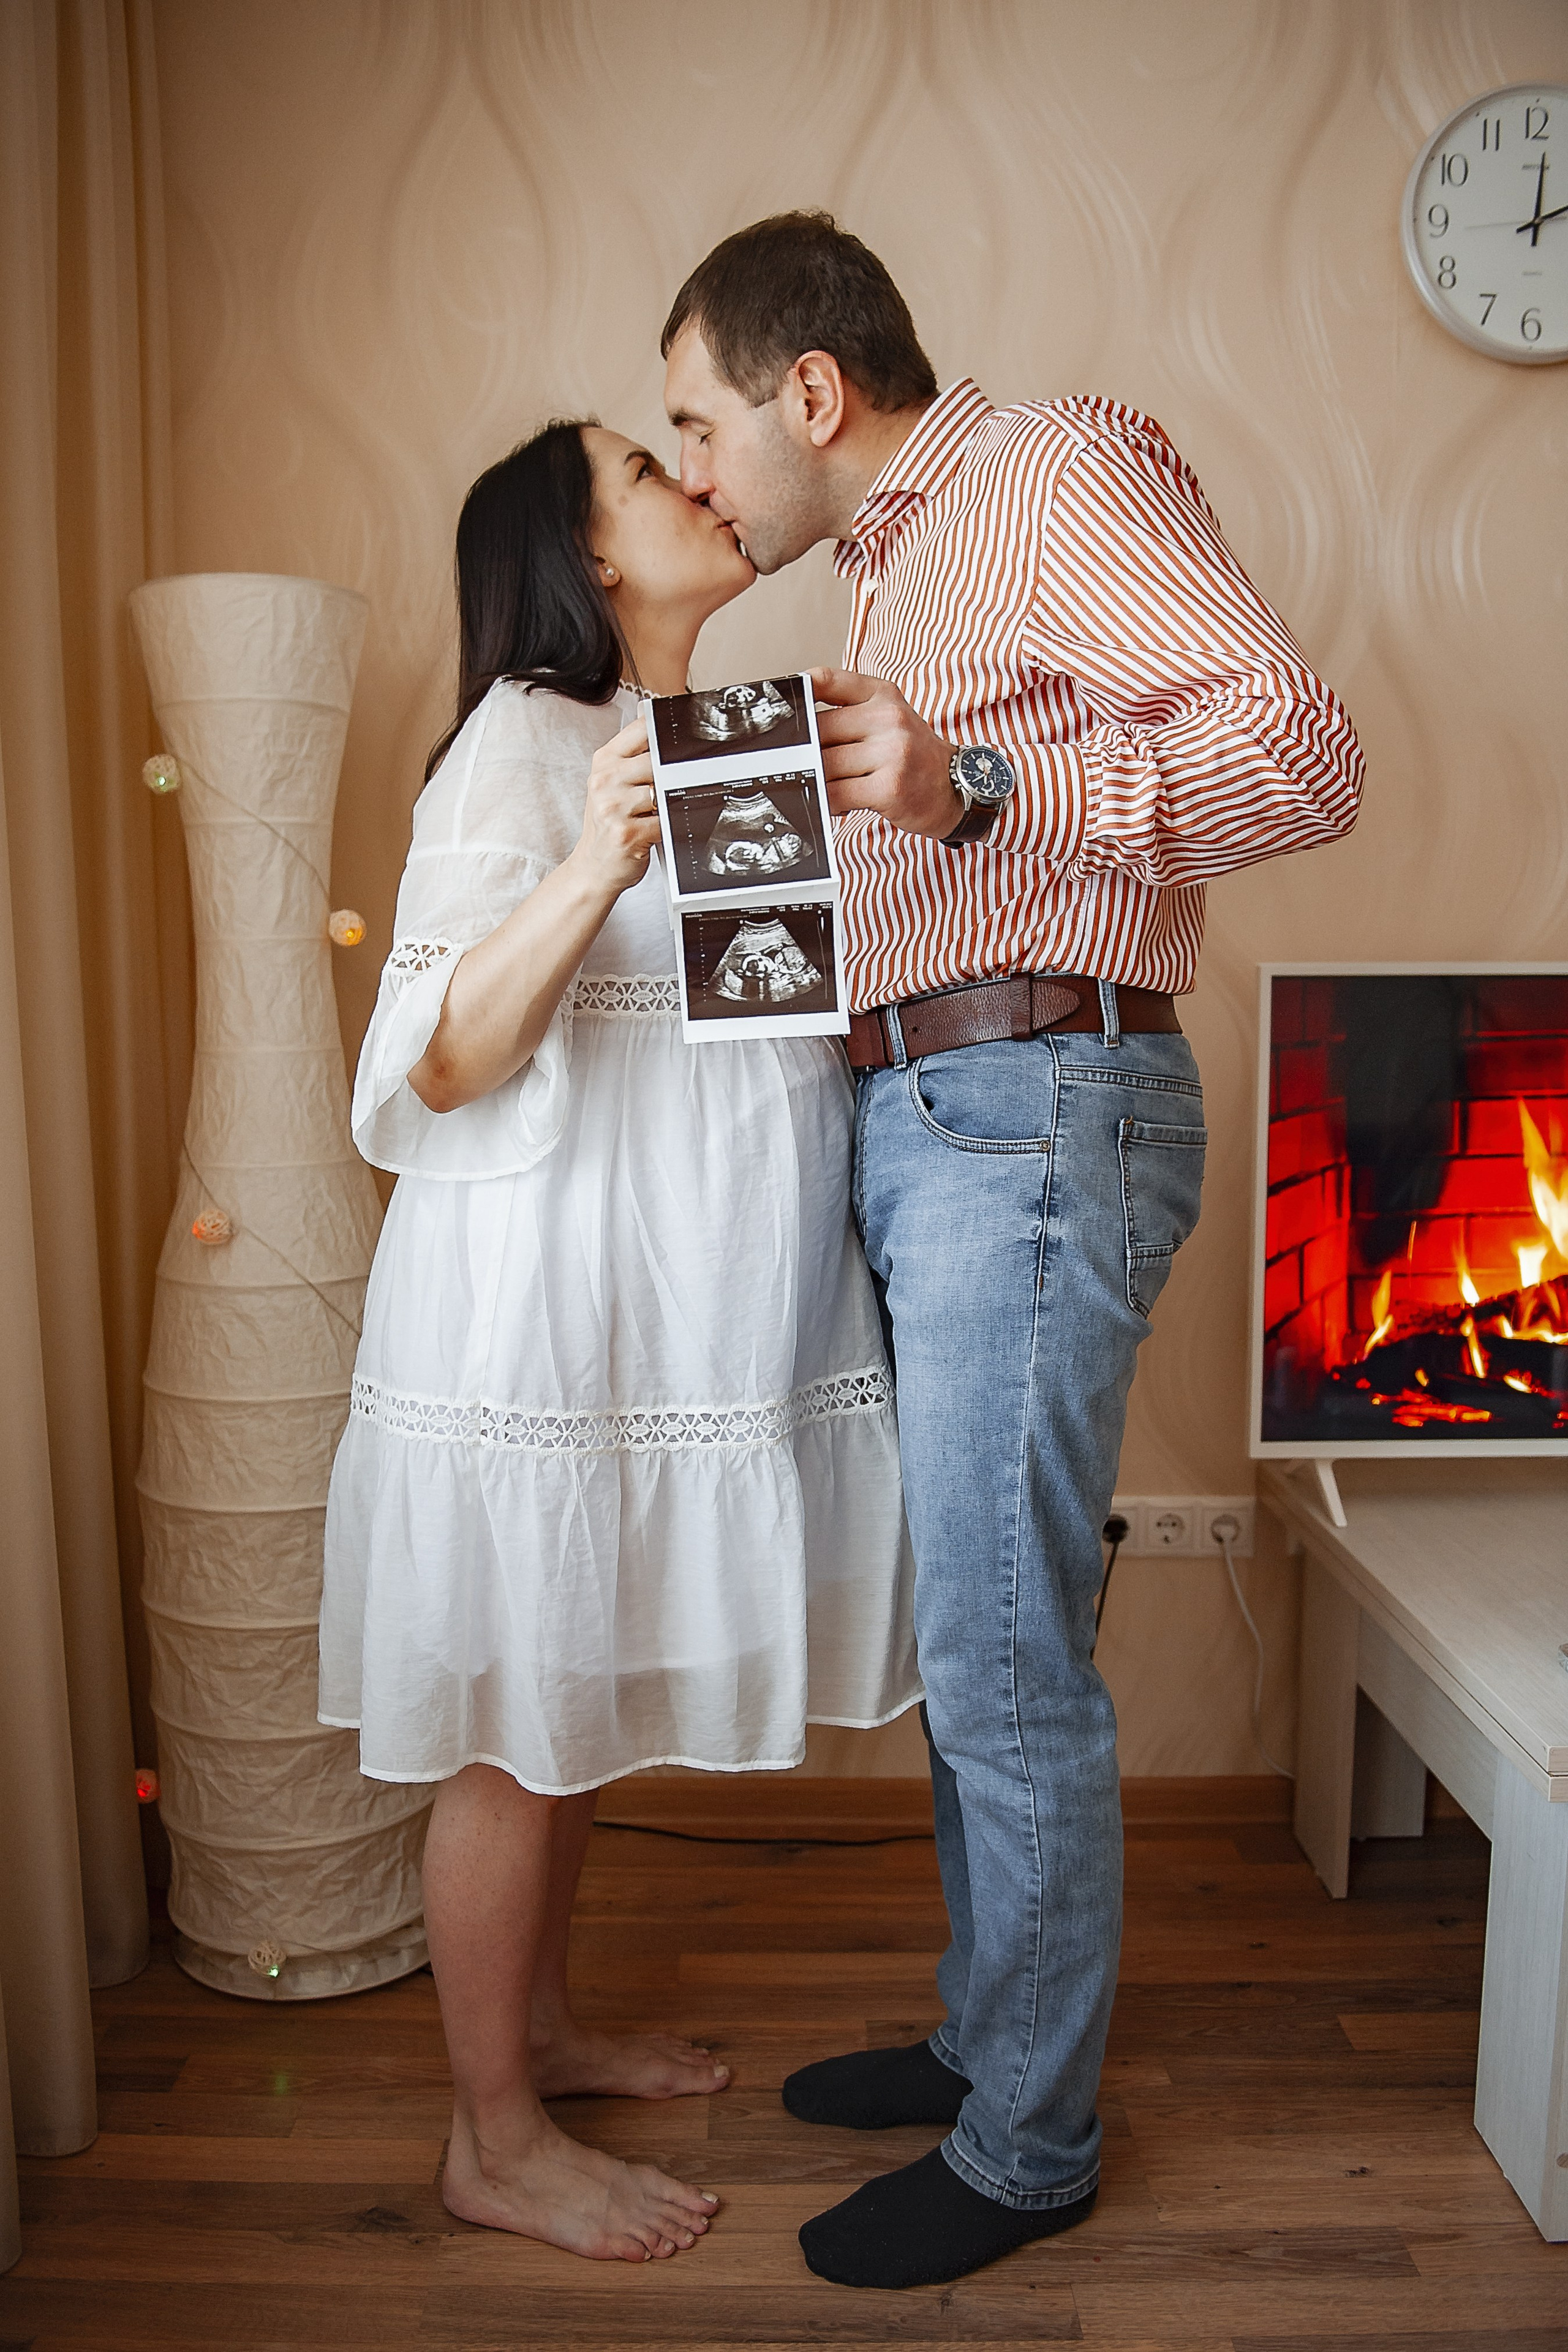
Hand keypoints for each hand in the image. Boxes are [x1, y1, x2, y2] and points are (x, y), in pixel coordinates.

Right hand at [571, 718, 660, 896]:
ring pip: (662, 792)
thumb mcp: (613, 784)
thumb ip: (636, 758)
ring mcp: (613, 807)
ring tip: (664, 812)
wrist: (593, 866)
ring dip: (671, 803)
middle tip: (676, 788)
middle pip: (657, 761)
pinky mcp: (626, 833)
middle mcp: (604, 781)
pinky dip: (670, 826)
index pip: (641, 730)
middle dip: (673, 775)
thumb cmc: (609, 824)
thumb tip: (669, 734)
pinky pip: (664, 821)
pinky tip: (662, 829)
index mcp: (604, 761)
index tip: (683, 741)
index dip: (667, 733)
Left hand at [811, 669, 962, 839]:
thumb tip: (798, 726)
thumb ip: (848, 711)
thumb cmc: (914, 753)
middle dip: (805, 751)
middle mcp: (888, 718)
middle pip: (820, 730)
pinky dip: (829, 800)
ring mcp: (891, 753)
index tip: (782, 710)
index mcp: (883, 695)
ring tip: (827, 784)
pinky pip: (838, 794)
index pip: (828, 681)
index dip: (798, 693)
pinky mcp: (889, 788)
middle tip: (798, 763)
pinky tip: (837, 801)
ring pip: (826, 765)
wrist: (959, 786)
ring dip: (819, 780)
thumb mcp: (889, 717)